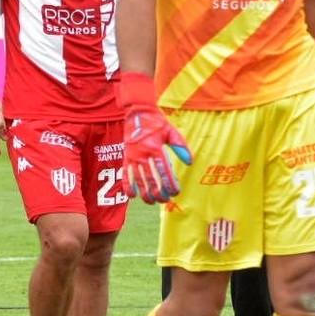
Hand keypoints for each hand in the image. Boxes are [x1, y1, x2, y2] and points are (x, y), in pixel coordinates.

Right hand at [120, 73, 191, 203]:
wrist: (137, 114)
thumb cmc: (156, 122)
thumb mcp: (171, 132)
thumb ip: (181, 147)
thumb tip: (189, 162)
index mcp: (155, 149)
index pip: (163, 171)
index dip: (170, 184)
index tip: (176, 192)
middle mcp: (143, 155)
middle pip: (151, 179)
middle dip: (158, 193)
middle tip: (165, 200)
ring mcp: (133, 157)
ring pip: (138, 180)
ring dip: (145, 193)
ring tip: (152, 202)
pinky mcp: (126, 158)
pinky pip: (125, 174)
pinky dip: (127, 185)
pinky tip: (132, 196)